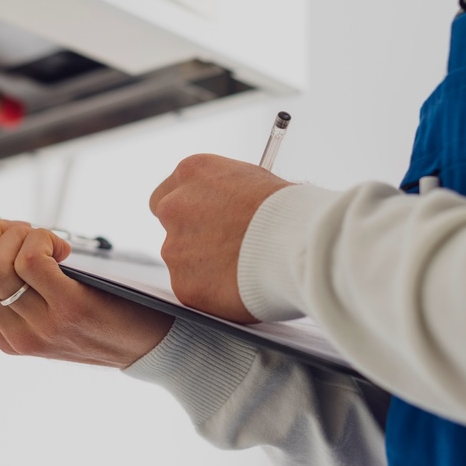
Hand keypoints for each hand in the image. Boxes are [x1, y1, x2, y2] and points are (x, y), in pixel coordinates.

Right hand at [0, 207, 173, 367]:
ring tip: (47, 237)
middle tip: (23, 227)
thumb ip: (21, 284)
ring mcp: (41, 326)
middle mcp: (15, 336)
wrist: (154, 346)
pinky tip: (64, 248)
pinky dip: (42, 240)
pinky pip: (32, 261)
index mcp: (3, 336)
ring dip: (17, 234)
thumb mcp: (51, 309)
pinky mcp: (70, 309)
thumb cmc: (103, 314)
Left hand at [149, 154, 291, 323]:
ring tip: (242, 267)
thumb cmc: (287, 209)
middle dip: (191, 237)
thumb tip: (224, 207)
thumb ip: (224, 194)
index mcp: (190, 172)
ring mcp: (175, 247)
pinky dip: (213, 292)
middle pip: (170, 226)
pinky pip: (195, 290)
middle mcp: (174, 207)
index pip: (168, 193)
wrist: (298, 242)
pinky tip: (240, 285)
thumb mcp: (251, 180)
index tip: (206, 221)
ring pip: (183, 261)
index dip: (189, 210)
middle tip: (222, 248)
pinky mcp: (184, 284)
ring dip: (205, 266)